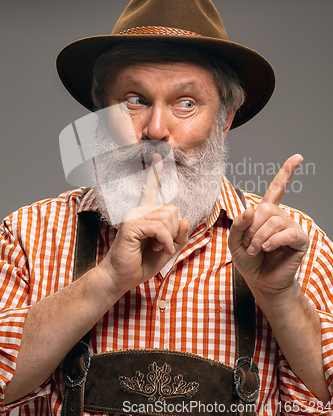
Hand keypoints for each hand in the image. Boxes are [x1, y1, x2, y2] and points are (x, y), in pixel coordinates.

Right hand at [101, 153, 188, 293]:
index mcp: (145, 214)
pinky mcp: (132, 226)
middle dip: (175, 230)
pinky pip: (160, 228)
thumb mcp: (168, 250)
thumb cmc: (140, 264)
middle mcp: (139, 211)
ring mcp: (134, 217)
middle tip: (163, 244)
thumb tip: (186, 220)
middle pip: (172, 209)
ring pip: (168, 217)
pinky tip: (160, 249)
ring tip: (158, 247)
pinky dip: (166, 241)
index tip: (157, 157)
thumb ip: (179, 236)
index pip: (151, 190)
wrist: (120, 278)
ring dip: (170, 237)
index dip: (155, 174)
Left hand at [228, 154, 309, 294]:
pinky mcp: (299, 240)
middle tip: (248, 244)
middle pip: (264, 209)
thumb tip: (249, 209)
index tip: (297, 158)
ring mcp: (291, 227)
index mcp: (266, 212)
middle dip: (251, 228)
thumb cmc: (249, 260)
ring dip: (259, 237)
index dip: (287, 172)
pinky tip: (265, 248)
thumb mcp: (235, 241)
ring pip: (273, 221)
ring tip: (255, 250)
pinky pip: (286, 233)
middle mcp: (280, 216)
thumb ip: (238, 224)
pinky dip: (272, 241)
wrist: (260, 281)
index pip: (277, 188)